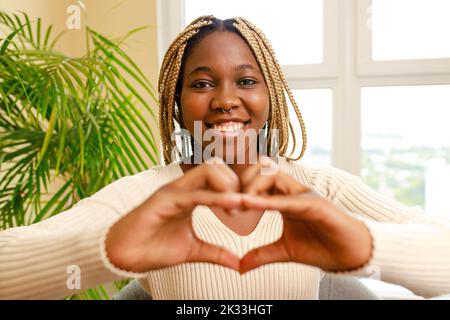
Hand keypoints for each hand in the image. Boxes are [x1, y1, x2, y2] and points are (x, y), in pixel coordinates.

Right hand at [105, 159, 242, 272]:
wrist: (124, 256)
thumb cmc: (154, 248)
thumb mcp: (192, 250)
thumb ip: (215, 252)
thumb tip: (237, 262)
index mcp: (191, 195)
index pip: (219, 177)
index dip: (238, 187)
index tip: (250, 206)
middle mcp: (183, 188)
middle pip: (216, 166)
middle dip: (237, 181)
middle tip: (246, 205)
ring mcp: (174, 191)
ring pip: (208, 171)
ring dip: (228, 186)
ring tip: (238, 207)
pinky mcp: (164, 199)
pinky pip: (195, 193)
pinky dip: (216, 197)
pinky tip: (232, 205)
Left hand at [238, 157, 372, 272]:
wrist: (351, 255)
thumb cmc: (321, 247)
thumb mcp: (284, 251)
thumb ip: (262, 254)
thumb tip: (240, 267)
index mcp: (284, 198)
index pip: (257, 180)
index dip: (238, 188)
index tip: (221, 203)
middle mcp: (293, 191)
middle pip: (261, 171)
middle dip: (240, 183)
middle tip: (225, 202)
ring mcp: (304, 195)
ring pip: (273, 177)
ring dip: (251, 188)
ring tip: (235, 205)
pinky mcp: (315, 204)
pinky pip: (287, 199)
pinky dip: (268, 201)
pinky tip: (250, 204)